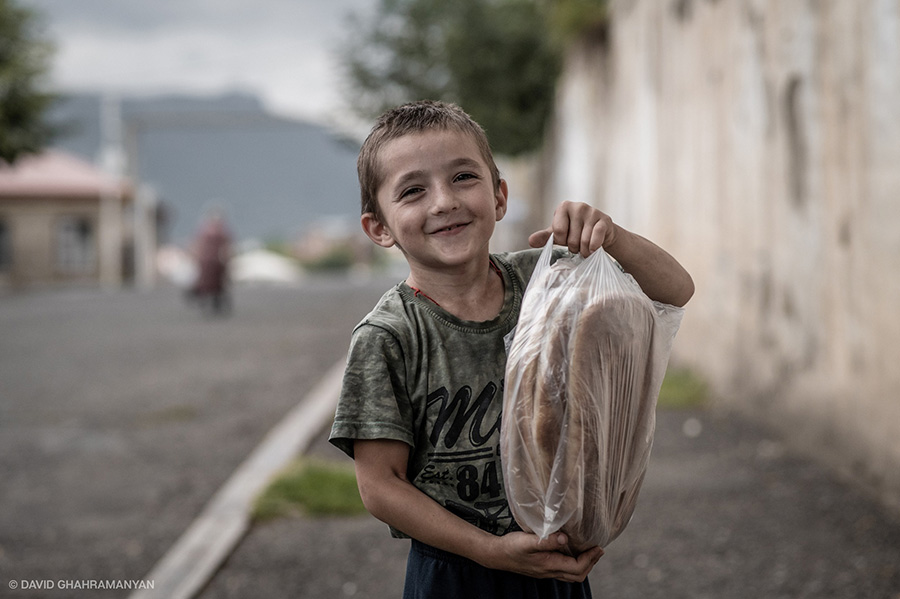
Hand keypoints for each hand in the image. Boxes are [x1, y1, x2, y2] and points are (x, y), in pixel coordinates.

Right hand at [481, 531, 603, 582]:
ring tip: (589, 551)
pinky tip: (571, 551)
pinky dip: (573, 563)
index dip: (590, 558)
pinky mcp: (542, 568)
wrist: (496, 555)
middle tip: (598, 550)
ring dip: (583, 564)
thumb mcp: (528, 541)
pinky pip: (563, 570)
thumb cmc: (511, 547)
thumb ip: (547, 540)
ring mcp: (546, 571)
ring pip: (571, 574)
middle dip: (591, 563)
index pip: (577, 567)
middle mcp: (549, 571)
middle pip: (577, 575)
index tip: (598, 547)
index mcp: (549, 565)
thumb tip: (565, 538)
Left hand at [529, 201, 617, 256]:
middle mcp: (578, 206)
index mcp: (564, 207)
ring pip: (583, 241)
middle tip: (577, 244)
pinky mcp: (604, 220)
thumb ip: (545, 237)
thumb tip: (530, 241)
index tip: (566, 238)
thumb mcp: (559, 234)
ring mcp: (592, 212)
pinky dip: (593, 248)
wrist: (600, 233)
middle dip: (573, 247)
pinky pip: (595, 239)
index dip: (562, 240)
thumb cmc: (576, 232)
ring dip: (584, 250)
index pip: (558, 231)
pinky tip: (593, 249)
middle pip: (571, 238)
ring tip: (585, 248)